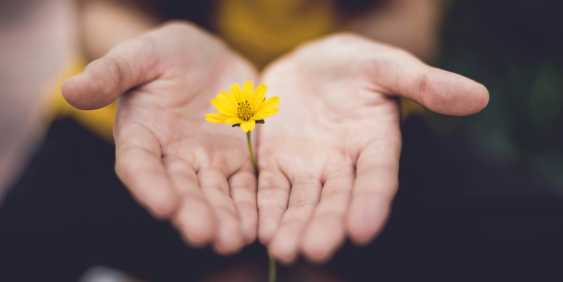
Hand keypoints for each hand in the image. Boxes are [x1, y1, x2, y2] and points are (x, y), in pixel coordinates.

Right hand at [62, 22, 257, 253]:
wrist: (209, 57)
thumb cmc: (168, 53)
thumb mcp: (142, 54)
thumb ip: (111, 73)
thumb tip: (70, 89)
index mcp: (142, 134)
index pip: (140, 164)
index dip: (149, 185)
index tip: (163, 205)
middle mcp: (172, 157)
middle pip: (180, 189)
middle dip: (192, 212)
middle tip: (204, 235)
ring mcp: (206, 161)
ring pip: (214, 194)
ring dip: (223, 218)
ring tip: (233, 239)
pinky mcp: (237, 160)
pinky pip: (244, 185)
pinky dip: (250, 205)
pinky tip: (257, 225)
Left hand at [257, 33, 488, 262]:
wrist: (310, 64)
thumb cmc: (355, 64)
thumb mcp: (388, 66)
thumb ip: (426, 83)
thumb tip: (479, 96)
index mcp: (375, 144)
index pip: (377, 178)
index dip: (372, 203)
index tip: (363, 229)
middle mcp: (343, 165)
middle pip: (336, 200)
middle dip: (326, 225)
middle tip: (315, 250)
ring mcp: (308, 167)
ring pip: (302, 202)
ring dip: (293, 226)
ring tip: (284, 249)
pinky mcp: (276, 163)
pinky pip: (270, 189)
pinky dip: (265, 208)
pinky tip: (259, 229)